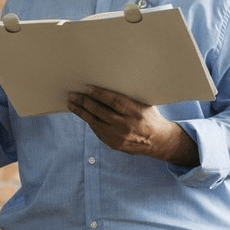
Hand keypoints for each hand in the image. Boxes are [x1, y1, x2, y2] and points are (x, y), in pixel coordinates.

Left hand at [67, 85, 198, 166]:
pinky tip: (82, 114)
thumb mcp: (144, 104)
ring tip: (72, 104)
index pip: (113, 101)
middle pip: (101, 112)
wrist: (158, 141)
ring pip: (95, 122)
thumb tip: (107, 84)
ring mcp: (119, 136)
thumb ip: (127, 98)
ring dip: (82, 112)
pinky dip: (89, 121)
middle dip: (84, 102)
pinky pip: (98, 131)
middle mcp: (126, 125)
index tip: (86, 87)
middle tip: (73, 95)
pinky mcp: (114, 144)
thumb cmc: (150, 117)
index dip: (98, 94)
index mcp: (135, 112)